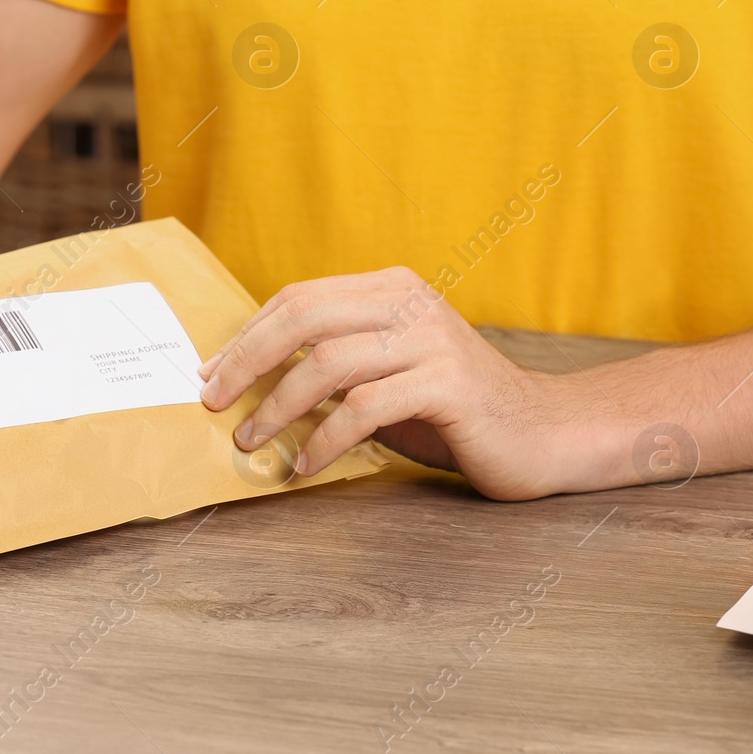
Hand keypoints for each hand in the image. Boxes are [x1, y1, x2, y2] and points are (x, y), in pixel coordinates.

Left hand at [198, 267, 600, 500]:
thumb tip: (247, 379)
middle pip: (303, 319)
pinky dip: (323, 440)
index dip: (247, 335)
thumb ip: (332, 363)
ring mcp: (431, 340)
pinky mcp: (447, 384)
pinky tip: (303, 465)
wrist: (541, 433)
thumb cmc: (449, 408)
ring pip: (328, 364)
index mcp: (389, 288)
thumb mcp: (384, 372)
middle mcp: (409, 302)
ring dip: (278, 407)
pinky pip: (364, 409)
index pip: (299, 299)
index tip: (210, 372)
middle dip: (247, 361)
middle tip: (212, 401)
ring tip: (249, 440)